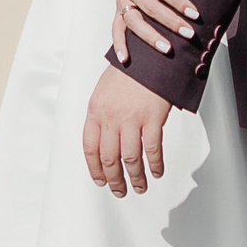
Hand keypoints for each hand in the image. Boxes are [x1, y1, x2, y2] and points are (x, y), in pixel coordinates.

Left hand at [82, 65, 170, 196]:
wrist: (148, 56)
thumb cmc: (127, 71)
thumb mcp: (104, 91)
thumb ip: (101, 115)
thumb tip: (103, 140)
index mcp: (96, 110)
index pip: (90, 148)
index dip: (94, 168)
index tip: (100, 181)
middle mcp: (111, 117)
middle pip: (109, 158)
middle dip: (114, 179)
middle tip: (120, 191)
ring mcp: (132, 119)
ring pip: (130, 158)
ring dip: (135, 177)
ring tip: (139, 187)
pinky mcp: (152, 118)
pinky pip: (152, 149)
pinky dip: (155, 165)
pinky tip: (156, 172)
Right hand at [112, 0, 196, 58]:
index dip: (178, 1)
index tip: (195, 13)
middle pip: (149, 7)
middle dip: (170, 21)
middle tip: (189, 33)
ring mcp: (122, 0)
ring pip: (134, 21)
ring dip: (150, 36)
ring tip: (167, 49)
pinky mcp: (119, 10)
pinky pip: (116, 29)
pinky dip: (119, 44)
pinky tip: (125, 59)